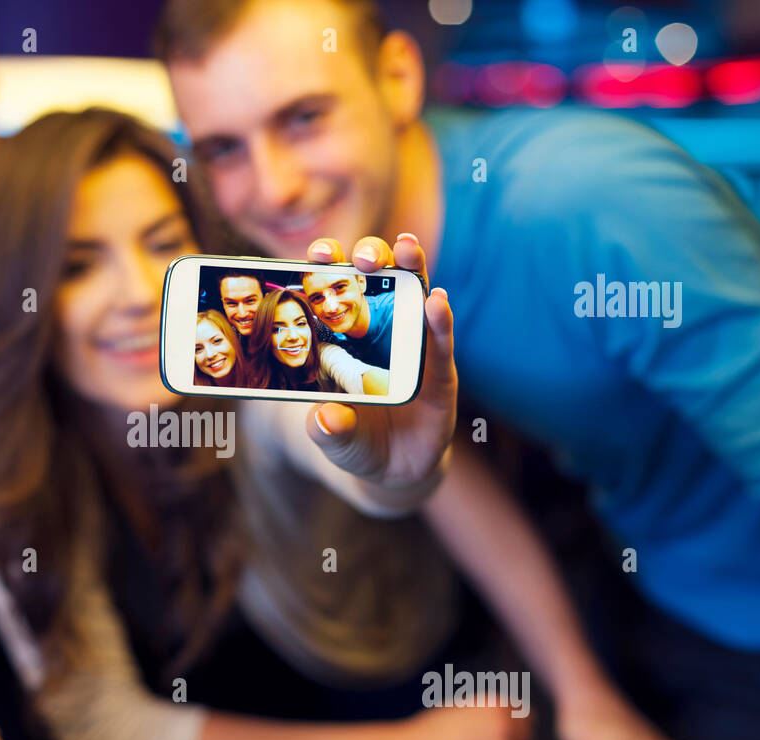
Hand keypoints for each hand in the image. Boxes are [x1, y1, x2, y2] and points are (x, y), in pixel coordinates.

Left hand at [304, 234, 455, 485]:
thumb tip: (326, 419)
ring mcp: (414, 348)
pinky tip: (435, 302)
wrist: (393, 469)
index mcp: (346, 339)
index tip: (318, 255)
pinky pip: (441, 343)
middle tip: (363, 255)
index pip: (336, 294)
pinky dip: (440, 322)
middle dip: (370, 259)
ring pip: (414, 299)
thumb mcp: (334, 438)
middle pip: (377, 283)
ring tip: (406, 249)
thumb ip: (327, 429)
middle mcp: (381, 334)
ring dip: (411, 270)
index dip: (329, 271)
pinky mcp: (440, 373)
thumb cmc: (355, 441)